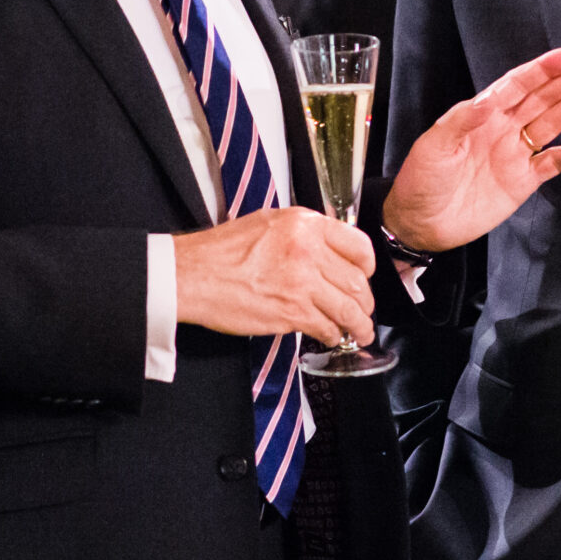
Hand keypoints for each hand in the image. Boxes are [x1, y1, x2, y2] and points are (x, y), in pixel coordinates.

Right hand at [174, 207, 374, 344]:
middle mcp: (309, 250)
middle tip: (363, 310)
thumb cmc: (223, 251)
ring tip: (361, 332)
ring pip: (349, 308)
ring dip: (359, 324)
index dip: (367, 266)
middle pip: (357, 281)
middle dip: (364, 301)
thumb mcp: (269, 223)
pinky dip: (333, 335)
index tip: (365, 276)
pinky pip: (327, 327)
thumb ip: (303, 234)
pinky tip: (331, 336)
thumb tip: (328, 252)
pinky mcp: (292, 312)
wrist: (193, 275)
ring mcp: (303, 283)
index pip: (358, 245)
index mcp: (305, 224)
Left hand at [384, 48, 560, 250]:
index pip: (516, 85)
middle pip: (541, 99)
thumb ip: (461, 122)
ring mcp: (514, 154)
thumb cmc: (420, 181)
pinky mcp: (523, 181)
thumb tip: (486, 101)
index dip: (543, 70)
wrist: (420, 224)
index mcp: (480, 115)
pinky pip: (553, 163)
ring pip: (552, 124)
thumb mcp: (433, 146)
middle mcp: (502, 129)